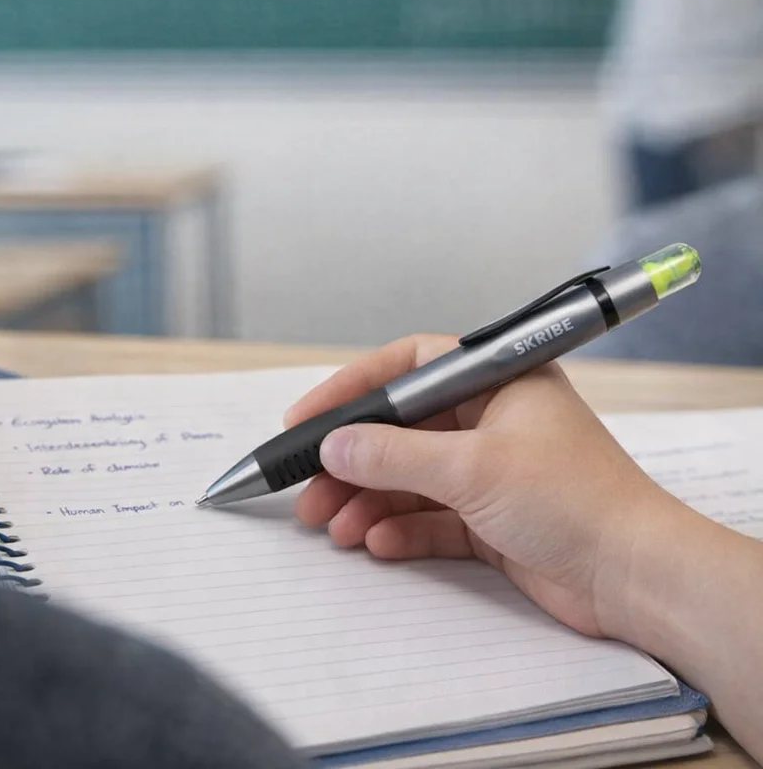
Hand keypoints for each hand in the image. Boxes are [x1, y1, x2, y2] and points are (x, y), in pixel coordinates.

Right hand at [286, 335, 690, 640]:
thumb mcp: (472, 468)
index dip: (354, 387)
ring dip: (369, 500)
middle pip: (402, 429)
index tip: (306, 417)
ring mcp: (490, 469)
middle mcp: (490, 418)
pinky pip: (431, 515)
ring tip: (332, 526)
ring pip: (410, 476)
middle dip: (354, 460)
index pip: (409, 367)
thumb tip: (334, 446)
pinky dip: (401, 528)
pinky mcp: (491, 517)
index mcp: (496, 381)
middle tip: (308, 488)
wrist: (637, 578)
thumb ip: (395, 455)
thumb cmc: (573, 499)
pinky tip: (376, 543)